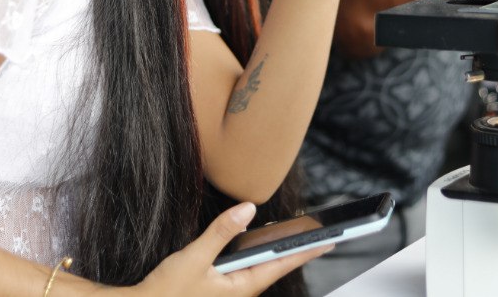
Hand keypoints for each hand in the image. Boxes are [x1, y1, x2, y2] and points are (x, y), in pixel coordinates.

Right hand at [133, 203, 330, 296]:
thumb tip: (248, 209)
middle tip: (322, 236)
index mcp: (242, 286)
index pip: (282, 263)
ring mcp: (231, 289)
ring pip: (262, 268)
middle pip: (276, 266)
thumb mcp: (194, 258)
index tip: (329, 240)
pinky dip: (259, 256)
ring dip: (280, 253)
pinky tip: (259, 246)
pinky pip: (247, 269)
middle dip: (299, 251)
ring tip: (300, 238)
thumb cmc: (168, 290)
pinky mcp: (220, 287)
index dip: (306, 250)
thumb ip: (221, 232)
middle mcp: (241, 289)